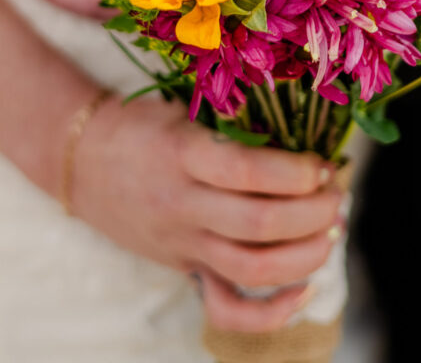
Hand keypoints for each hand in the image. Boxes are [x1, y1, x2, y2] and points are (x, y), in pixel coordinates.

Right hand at [75, 95, 343, 331]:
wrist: (83, 159)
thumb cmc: (142, 124)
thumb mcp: (185, 108)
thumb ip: (236, 122)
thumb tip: (304, 133)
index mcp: (183, 154)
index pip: (250, 172)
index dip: (298, 172)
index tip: (323, 164)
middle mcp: (182, 205)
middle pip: (260, 225)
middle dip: (314, 213)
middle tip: (337, 195)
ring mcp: (182, 243)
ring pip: (252, 270)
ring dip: (306, 254)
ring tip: (330, 230)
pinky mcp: (183, 268)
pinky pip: (227, 309)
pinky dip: (272, 312)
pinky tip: (304, 288)